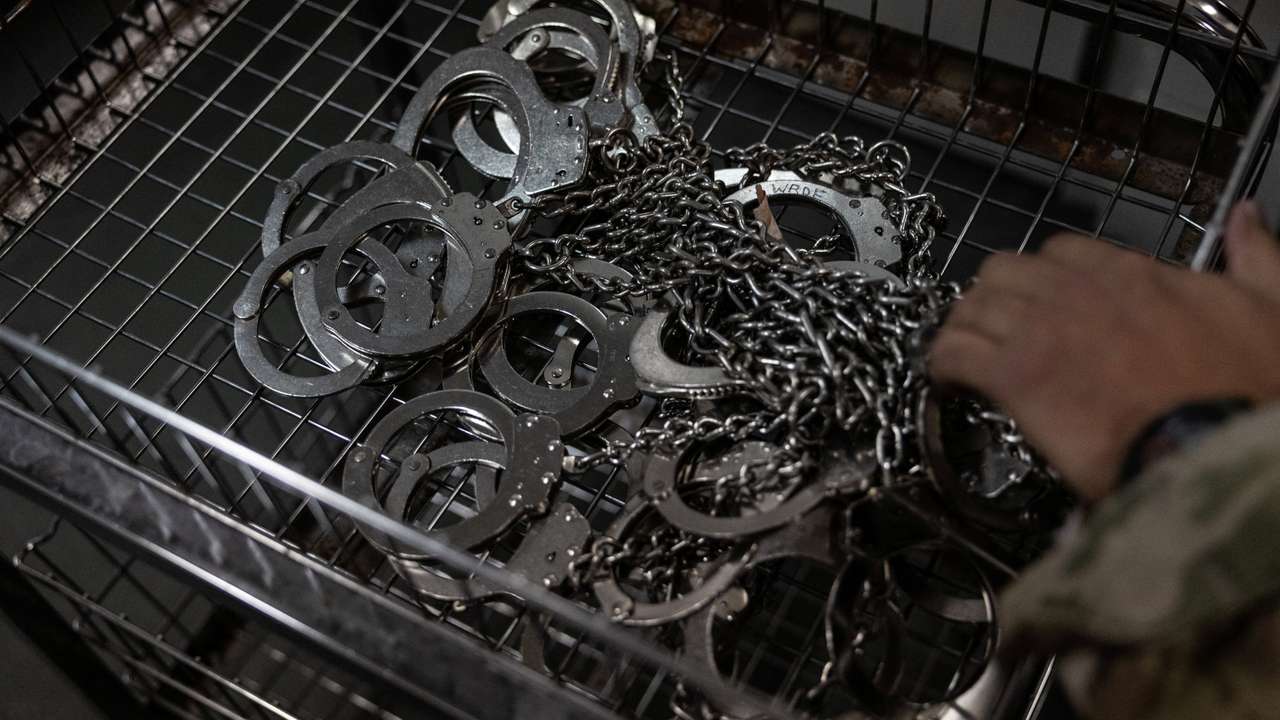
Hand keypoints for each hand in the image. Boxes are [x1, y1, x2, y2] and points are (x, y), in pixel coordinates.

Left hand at [929, 201, 1279, 500]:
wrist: (1219, 446)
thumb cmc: (1249, 388)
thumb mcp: (1271, 308)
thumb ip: (1255, 256)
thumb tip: (1246, 215)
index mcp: (1132, 272)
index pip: (1060, 253)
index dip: (1044, 279)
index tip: (1045, 306)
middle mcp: (1076, 291)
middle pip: (1003, 272)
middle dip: (994, 298)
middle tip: (997, 331)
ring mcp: (1040, 331)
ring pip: (971, 307)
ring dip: (964, 328)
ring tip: (968, 355)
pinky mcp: (1014, 378)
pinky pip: (953, 353)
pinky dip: (942, 363)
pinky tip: (946, 382)